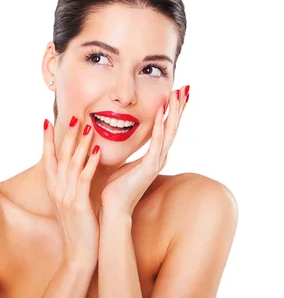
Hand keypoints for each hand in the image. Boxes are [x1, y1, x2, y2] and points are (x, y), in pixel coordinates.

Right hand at [43, 116, 101, 265]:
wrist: (78, 254)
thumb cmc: (78, 229)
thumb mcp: (69, 204)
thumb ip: (69, 186)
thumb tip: (74, 171)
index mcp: (53, 189)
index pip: (47, 159)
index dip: (47, 140)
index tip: (46, 121)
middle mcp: (56, 190)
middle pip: (60, 157)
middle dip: (66, 135)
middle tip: (73, 116)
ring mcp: (66, 197)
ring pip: (72, 164)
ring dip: (80, 144)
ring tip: (87, 126)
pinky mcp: (78, 204)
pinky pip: (84, 179)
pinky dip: (90, 163)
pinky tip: (97, 150)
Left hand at [101, 85, 189, 215]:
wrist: (113, 208)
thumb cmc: (115, 186)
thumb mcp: (123, 161)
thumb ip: (127, 149)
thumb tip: (122, 135)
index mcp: (153, 155)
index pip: (166, 128)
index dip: (172, 111)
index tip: (177, 94)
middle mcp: (159, 157)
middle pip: (173, 127)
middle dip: (179, 107)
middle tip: (185, 88)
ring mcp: (156, 162)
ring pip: (168, 132)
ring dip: (173, 112)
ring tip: (177, 95)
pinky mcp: (149, 167)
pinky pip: (156, 143)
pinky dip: (158, 127)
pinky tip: (161, 113)